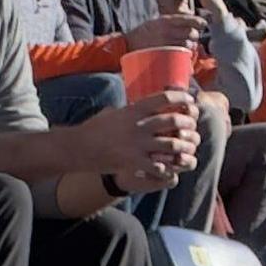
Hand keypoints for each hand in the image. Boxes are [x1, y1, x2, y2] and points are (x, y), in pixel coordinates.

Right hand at [79, 88, 198, 190]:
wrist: (74, 149)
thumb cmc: (91, 130)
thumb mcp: (112, 113)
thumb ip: (129, 110)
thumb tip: (140, 105)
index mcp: (134, 110)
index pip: (166, 97)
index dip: (183, 98)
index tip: (190, 101)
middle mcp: (138, 126)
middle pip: (174, 120)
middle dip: (188, 123)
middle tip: (192, 128)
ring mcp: (135, 145)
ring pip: (172, 144)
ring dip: (183, 147)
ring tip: (187, 149)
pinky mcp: (131, 162)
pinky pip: (157, 166)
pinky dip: (166, 168)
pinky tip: (167, 168)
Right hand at [132, 11, 203, 52]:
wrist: (125, 45)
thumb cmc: (142, 33)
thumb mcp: (157, 22)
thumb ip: (172, 22)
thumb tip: (190, 23)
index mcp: (167, 20)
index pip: (190, 20)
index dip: (200, 22)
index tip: (203, 24)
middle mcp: (167, 31)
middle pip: (191, 33)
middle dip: (194, 36)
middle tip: (192, 38)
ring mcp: (165, 43)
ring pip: (188, 44)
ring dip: (190, 46)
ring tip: (185, 46)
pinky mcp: (163, 53)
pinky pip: (180, 53)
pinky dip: (184, 54)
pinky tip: (182, 53)